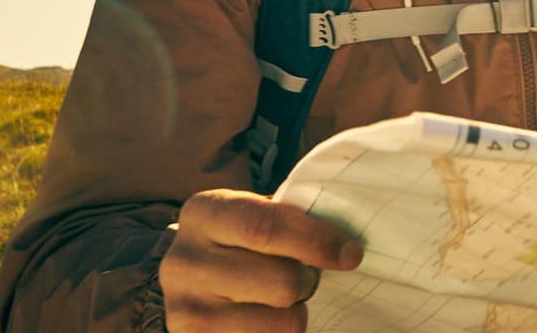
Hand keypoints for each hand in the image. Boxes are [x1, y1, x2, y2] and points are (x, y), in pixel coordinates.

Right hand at [160, 188, 364, 331]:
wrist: (187, 282)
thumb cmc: (237, 244)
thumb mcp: (252, 216)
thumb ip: (290, 220)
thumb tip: (347, 247)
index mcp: (204, 213)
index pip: (266, 227)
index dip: (317, 241)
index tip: (351, 253)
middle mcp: (185, 261)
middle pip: (282, 281)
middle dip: (309, 281)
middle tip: (307, 279)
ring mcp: (185, 310)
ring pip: (281, 323)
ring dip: (296, 314)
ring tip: (283, 302)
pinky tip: (267, 320)